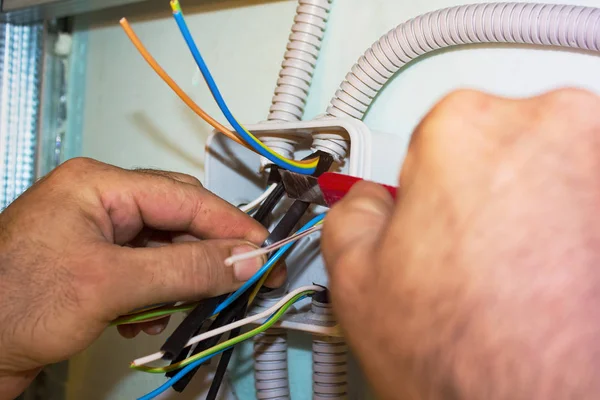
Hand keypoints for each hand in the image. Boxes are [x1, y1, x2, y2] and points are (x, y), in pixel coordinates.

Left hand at [0, 158, 277, 398]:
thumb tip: (247, 259)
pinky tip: (151, 316)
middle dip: (209, 253)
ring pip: (164, 249)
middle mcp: (100, 202)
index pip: (183, 198)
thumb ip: (185, 270)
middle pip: (177, 221)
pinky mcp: (93, 267)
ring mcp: (96, 236)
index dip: (229, 225)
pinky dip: (159, 293)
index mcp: (98, 185)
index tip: (265, 250)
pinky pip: (145, 271)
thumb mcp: (110, 284)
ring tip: (198, 304)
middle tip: (247, 278)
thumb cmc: (16, 305)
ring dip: (183, 278)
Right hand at [322, 89, 599, 398]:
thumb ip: (353, 214)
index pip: (438, 138)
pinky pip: (593, 197)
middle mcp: (552, 125)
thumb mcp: (357, 282)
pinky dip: (579, 229)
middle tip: (481, 257)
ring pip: (556, 169)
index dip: (433, 190)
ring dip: (541, 209)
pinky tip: (563, 278)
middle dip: (488, 193)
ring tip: (526, 276)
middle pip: (502, 146)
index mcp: (465, 130)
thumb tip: (366, 204)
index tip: (441, 222)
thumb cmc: (472, 362)